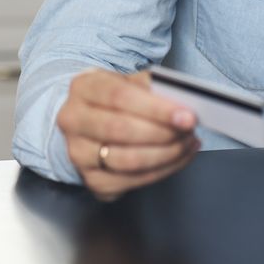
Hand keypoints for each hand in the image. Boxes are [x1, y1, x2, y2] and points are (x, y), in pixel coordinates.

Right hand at [57, 68, 199, 199]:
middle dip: (163, 133)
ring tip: (188, 143)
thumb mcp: (128, 82)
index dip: (156, 108)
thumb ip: (152, 88)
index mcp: (83, 88)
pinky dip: (162, 171)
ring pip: (126, 160)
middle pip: (120, 130)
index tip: (187, 115)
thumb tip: (181, 101)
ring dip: (166, 154)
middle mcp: (73, 121)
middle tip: (190, 130)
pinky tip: (178, 158)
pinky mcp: (91, 180)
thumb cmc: (115, 99)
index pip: (119, 96)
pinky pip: (131, 182)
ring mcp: (78, 154)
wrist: (90, 121)